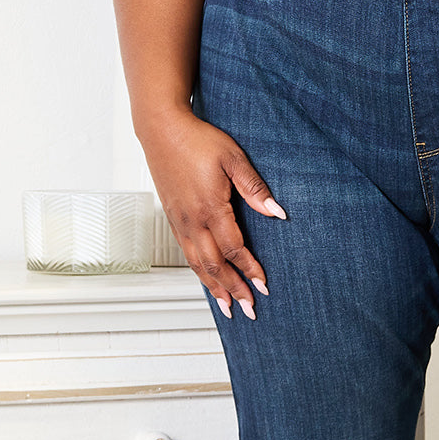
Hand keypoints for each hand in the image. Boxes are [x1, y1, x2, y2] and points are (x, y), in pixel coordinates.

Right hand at [139, 110, 284, 318]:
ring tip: (227, 307)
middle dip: (233, 289)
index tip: (264, 285)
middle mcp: (192, 220)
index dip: (250, 269)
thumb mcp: (234, 159)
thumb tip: (276, 212)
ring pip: (198, 264)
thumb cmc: (198, 140)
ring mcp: (180, 221)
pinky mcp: (173, 218)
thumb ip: (254, 188)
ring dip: (214, 288)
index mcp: (211, 208)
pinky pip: (187, 253)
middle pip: (215, 265)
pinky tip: (208, 281)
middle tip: (249, 310)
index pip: (234, 249)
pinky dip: (199, 272)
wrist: (162, 129)